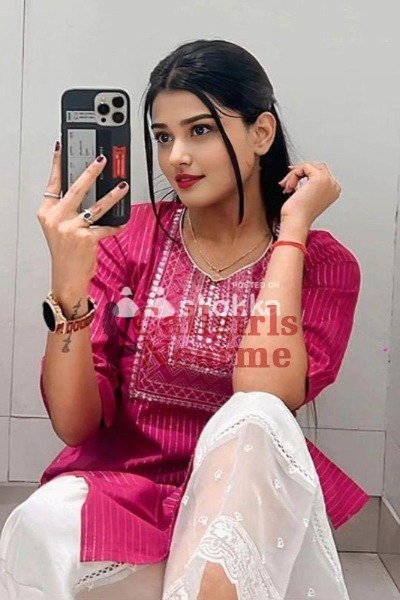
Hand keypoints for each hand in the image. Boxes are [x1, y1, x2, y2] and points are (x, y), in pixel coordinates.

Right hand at [37, 142, 129, 293]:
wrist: (67, 277)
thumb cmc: (65, 252)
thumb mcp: (59, 228)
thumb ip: (69, 209)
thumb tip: (89, 190)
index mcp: (48, 212)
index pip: (53, 183)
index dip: (58, 164)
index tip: (62, 147)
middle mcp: (57, 218)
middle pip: (77, 188)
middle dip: (91, 172)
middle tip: (102, 160)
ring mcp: (71, 228)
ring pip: (97, 206)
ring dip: (113, 195)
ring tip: (123, 185)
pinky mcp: (86, 238)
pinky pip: (106, 227)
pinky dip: (116, 225)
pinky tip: (123, 222)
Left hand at [278, 162, 340, 228]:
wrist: (296, 223)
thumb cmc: (297, 215)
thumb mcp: (305, 196)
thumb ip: (306, 183)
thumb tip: (296, 170)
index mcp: (332, 191)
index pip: (319, 173)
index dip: (302, 175)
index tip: (291, 183)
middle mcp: (333, 185)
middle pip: (315, 167)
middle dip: (298, 174)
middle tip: (287, 185)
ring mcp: (328, 181)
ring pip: (309, 166)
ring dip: (294, 175)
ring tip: (288, 188)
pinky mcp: (320, 178)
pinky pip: (304, 166)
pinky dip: (293, 175)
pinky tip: (290, 187)